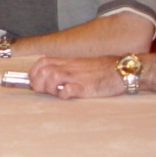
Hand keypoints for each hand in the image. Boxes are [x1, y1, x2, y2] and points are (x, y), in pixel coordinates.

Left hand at [28, 55, 147, 98]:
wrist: (122, 70)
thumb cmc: (102, 70)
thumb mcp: (80, 64)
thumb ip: (66, 68)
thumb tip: (49, 77)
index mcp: (67, 61)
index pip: (41, 62)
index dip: (33, 73)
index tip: (34, 82)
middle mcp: (69, 67)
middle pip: (42, 71)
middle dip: (37, 82)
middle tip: (44, 90)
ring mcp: (77, 76)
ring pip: (51, 78)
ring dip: (49, 88)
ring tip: (57, 92)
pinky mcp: (86, 87)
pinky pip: (68, 89)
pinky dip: (63, 94)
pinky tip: (67, 95)